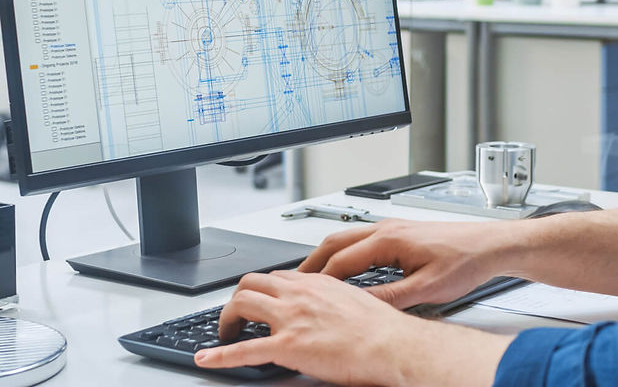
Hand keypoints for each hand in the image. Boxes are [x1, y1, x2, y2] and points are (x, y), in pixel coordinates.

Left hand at [194, 270, 410, 384]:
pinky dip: (219, 355)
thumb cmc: (381, 328)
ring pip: (242, 304)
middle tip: (238, 316)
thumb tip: (326, 309)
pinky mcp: (288, 346)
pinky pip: (243, 349)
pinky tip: (206, 359)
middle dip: (238, 299)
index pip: (278, 277)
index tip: (261, 301)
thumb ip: (332, 300)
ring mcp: (291, 318)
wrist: (391, 344)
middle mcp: (300, 294)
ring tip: (225, 333)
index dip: (264, 290)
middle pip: (252, 283)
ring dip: (226, 319)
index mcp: (317, 283)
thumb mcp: (354, 300)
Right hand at [298, 218, 515, 308]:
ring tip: (311, 277)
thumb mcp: (425, 289)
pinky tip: (345, 269)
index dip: (317, 280)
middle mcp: (387, 228)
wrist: (490, 244)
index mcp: (389, 239)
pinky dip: (344, 253)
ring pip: (347, 238)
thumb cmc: (465, 261)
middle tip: (292, 283)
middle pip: (335, 242)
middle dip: (311, 263)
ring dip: (327, 256)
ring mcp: (393, 227)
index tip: (301, 295)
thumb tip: (360, 307)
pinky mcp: (400, 232)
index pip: (340, 261)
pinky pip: (362, 240)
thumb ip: (389, 298)